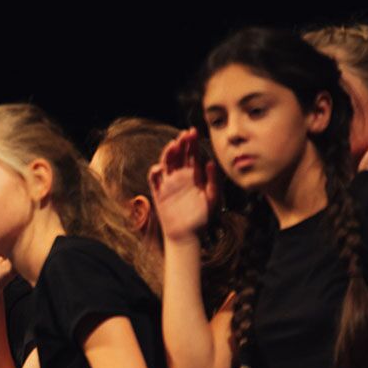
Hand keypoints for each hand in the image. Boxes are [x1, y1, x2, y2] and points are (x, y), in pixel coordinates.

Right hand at [148, 128, 217, 242]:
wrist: (187, 235)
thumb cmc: (202, 218)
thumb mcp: (213, 198)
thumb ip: (213, 180)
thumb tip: (210, 162)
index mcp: (194, 176)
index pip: (192, 155)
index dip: (192, 143)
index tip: (193, 132)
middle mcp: (181, 177)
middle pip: (179, 156)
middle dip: (181, 144)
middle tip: (184, 135)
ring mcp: (169, 184)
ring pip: (166, 164)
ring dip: (168, 154)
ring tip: (173, 145)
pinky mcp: (159, 194)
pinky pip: (154, 180)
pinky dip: (155, 173)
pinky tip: (160, 168)